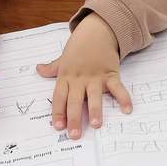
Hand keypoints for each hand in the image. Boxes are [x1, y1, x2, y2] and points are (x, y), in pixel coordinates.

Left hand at [37, 13, 130, 139]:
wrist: (97, 31)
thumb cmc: (79, 46)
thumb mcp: (63, 57)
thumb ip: (52, 67)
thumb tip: (38, 70)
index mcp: (66, 76)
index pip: (59, 97)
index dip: (58, 112)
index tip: (58, 127)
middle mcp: (79, 78)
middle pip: (75, 101)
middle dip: (75, 119)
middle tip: (75, 135)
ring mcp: (95, 76)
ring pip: (94, 96)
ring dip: (96, 110)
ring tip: (97, 124)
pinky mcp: (110, 73)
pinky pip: (117, 87)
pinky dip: (123, 98)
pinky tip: (128, 109)